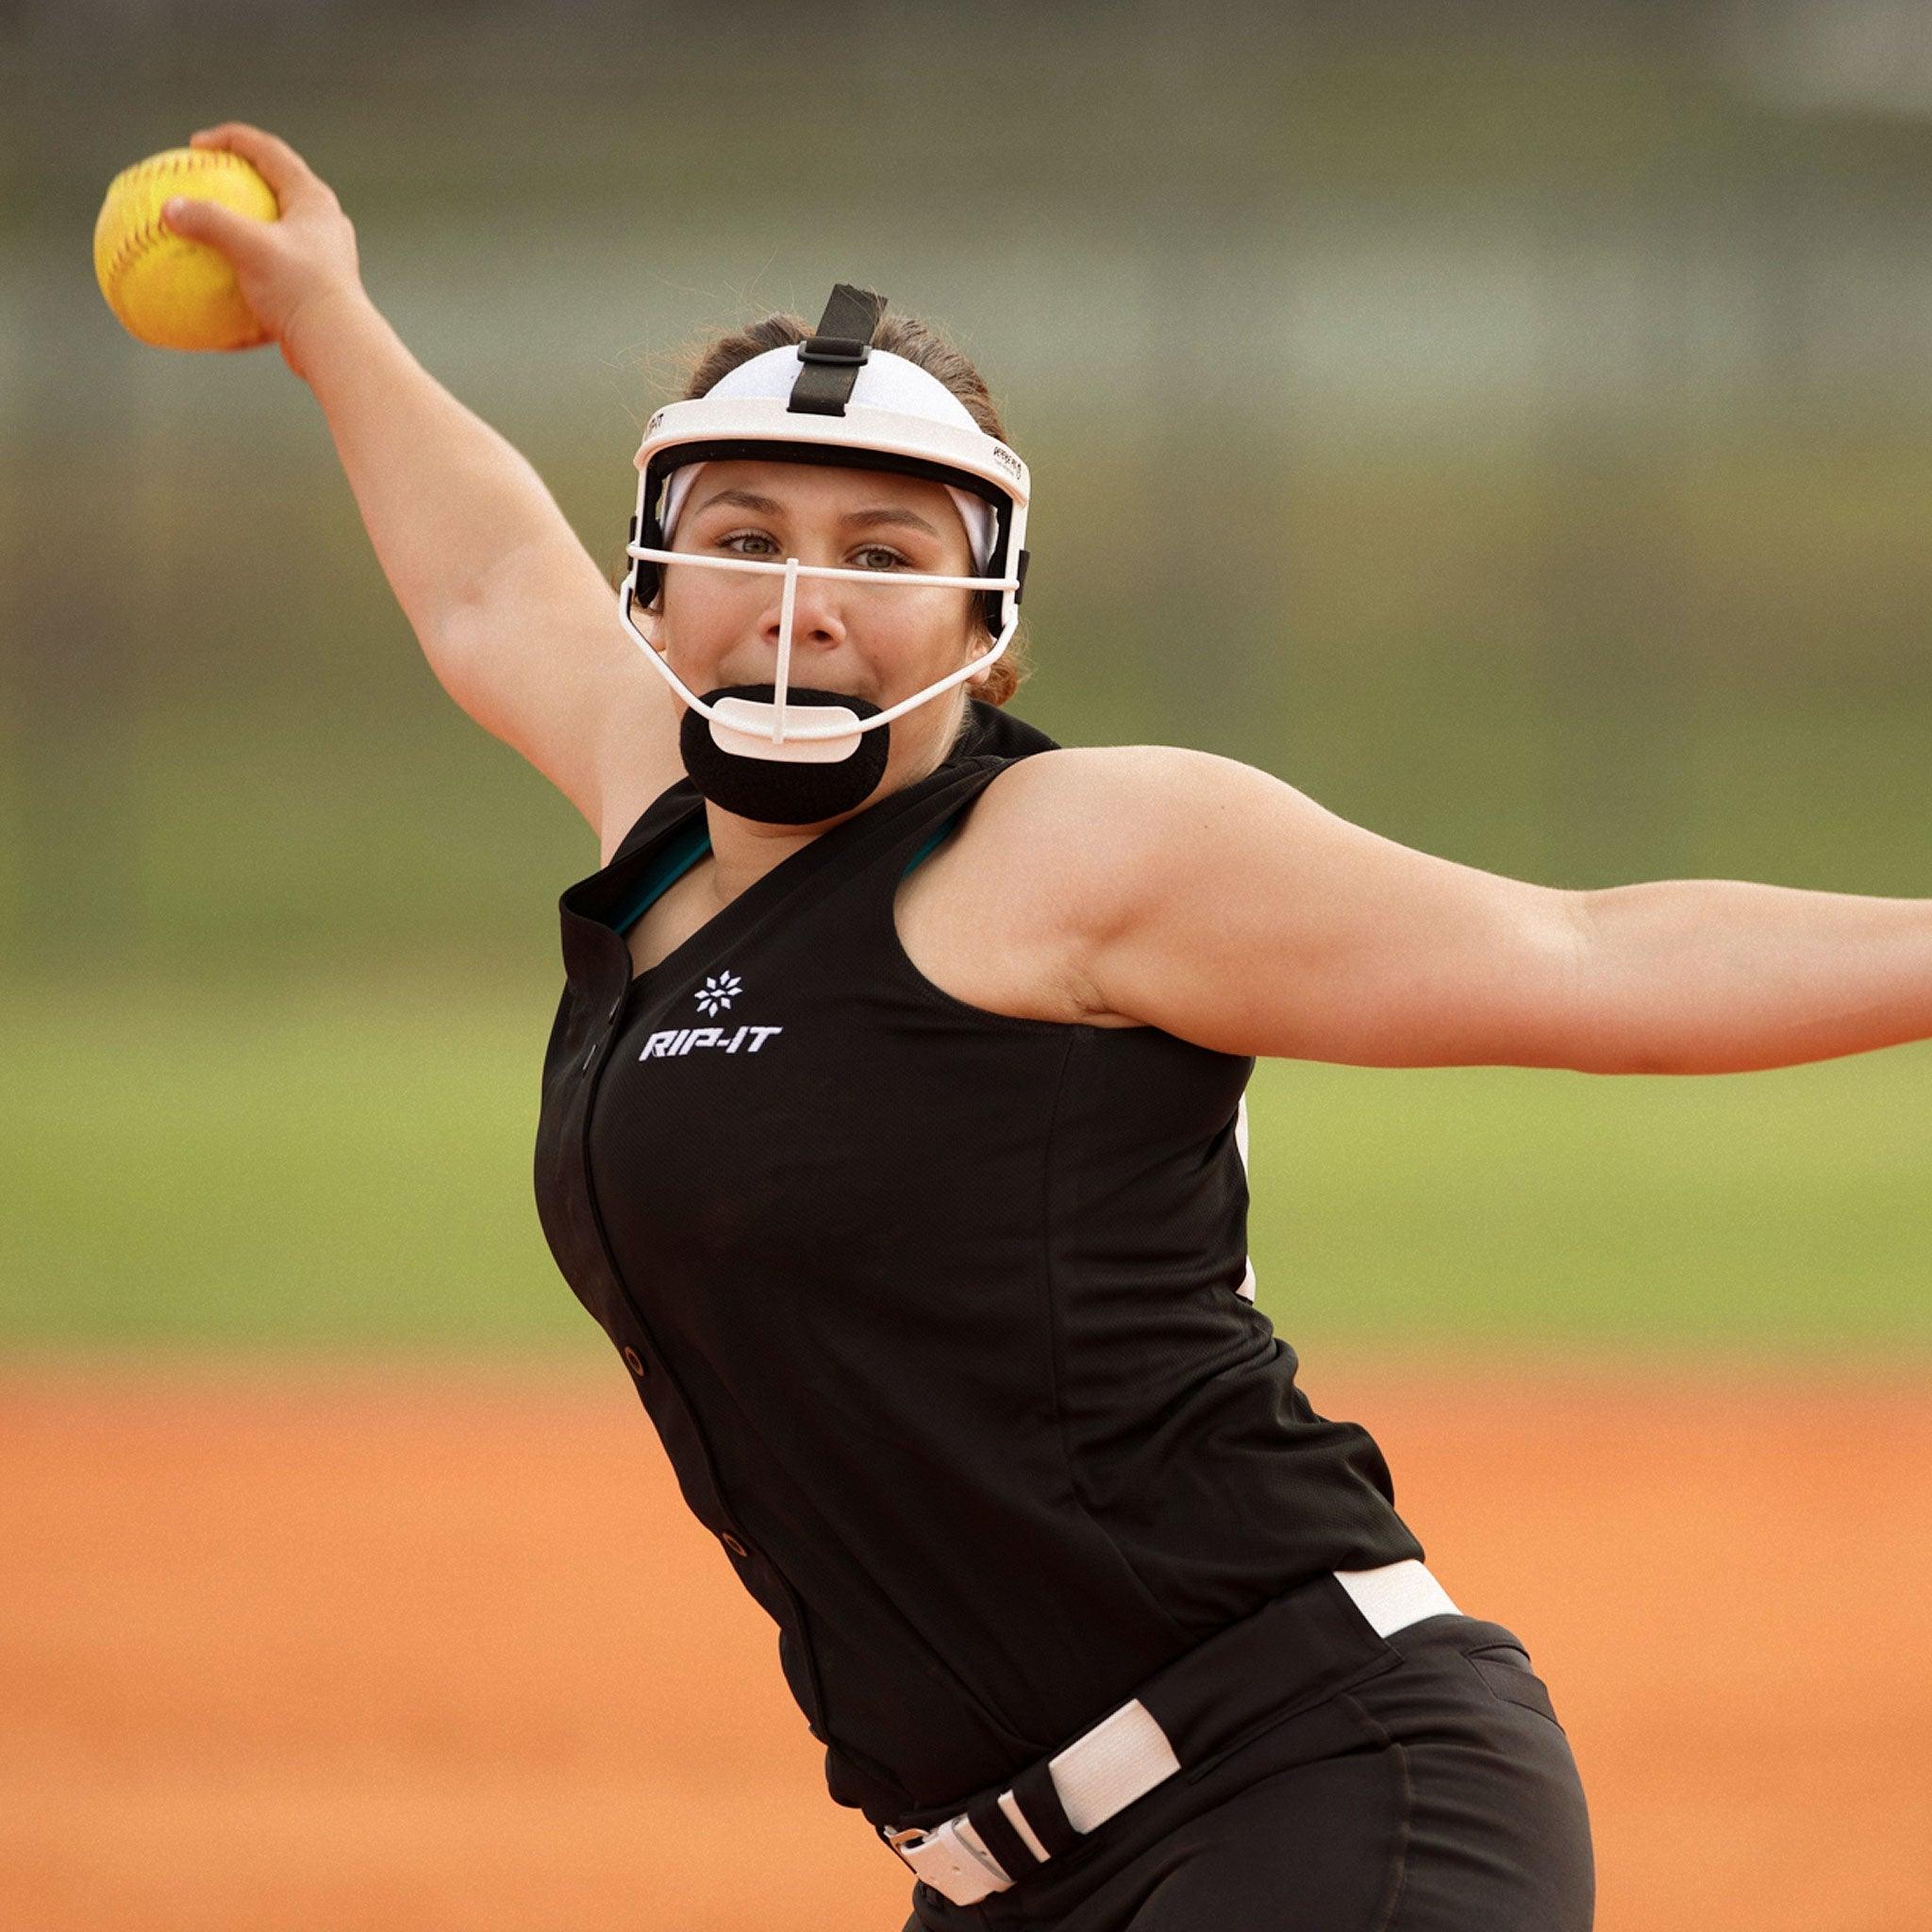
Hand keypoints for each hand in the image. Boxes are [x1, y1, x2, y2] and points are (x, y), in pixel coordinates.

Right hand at [161, 123, 364, 379]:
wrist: (338, 347)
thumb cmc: (300, 291)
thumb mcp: (250, 248)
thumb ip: (210, 222)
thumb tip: (170, 208)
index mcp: (313, 200)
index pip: (269, 150)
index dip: (229, 139)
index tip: (195, 146)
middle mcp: (324, 224)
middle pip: (277, 184)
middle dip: (240, 177)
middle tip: (207, 180)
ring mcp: (323, 256)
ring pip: (277, 228)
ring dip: (245, 225)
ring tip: (213, 230)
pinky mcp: (316, 287)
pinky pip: (276, 267)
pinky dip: (249, 265)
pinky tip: (221, 278)